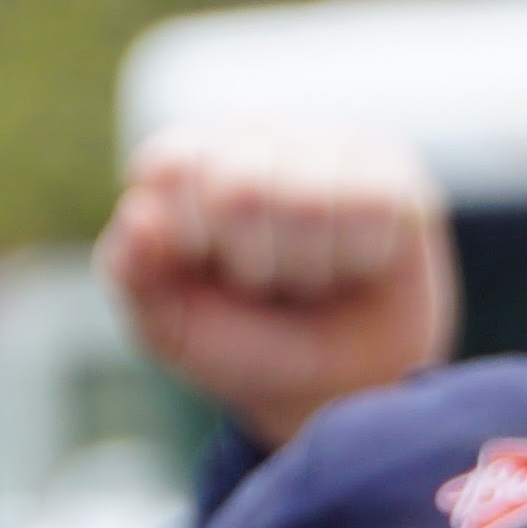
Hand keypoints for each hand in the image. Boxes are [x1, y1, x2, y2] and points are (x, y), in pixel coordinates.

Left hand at [102, 128, 452, 447]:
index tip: (207, 272)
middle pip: (241, 185)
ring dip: (311, 267)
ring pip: (310, 200)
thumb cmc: (244, 347)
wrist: (335, 392)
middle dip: (254, 265)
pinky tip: (359, 264)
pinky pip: (376, 205)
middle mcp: (256, 135)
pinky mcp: (393, 171)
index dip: (191, 238)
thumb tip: (140, 215)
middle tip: (267, 284)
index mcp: (187, 160)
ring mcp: (328, 145)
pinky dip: (363, 257)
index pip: (173, 166)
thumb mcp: (170, 328)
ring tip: (314, 279)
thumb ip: (133, 274)